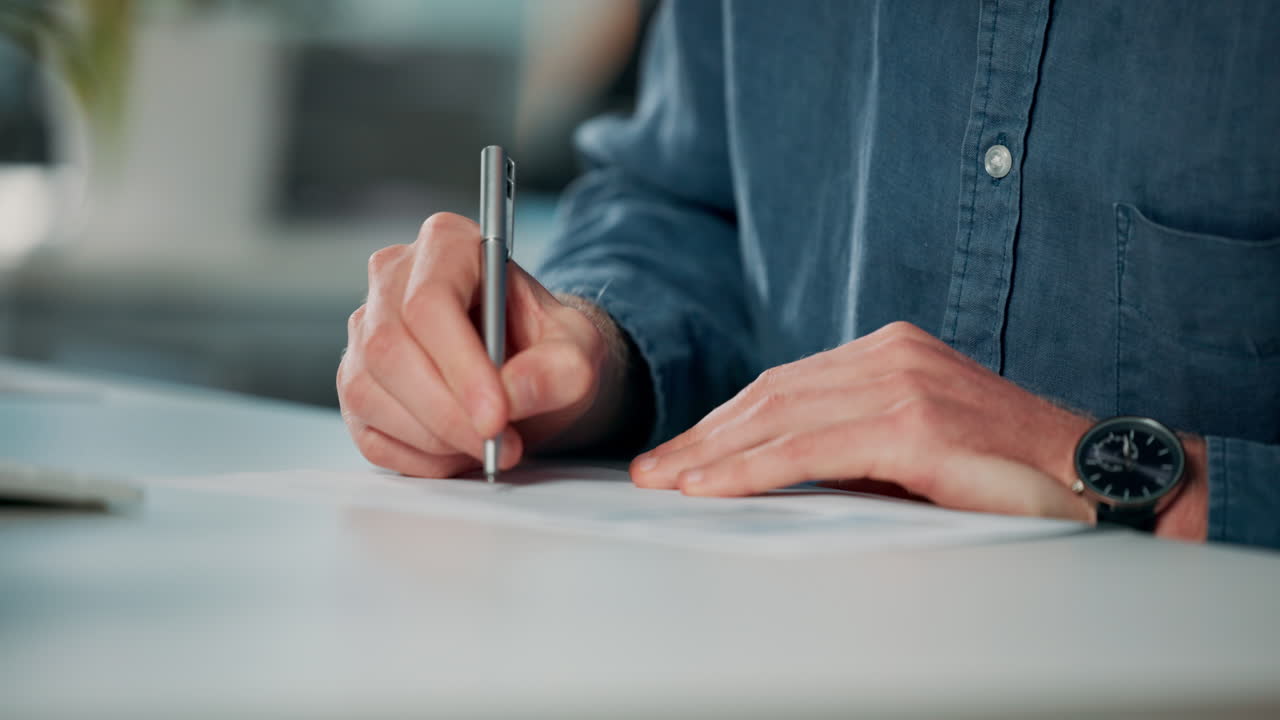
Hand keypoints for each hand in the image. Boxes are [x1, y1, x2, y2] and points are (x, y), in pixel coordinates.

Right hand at [338, 212, 617, 476]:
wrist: (534, 373)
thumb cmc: (549, 349)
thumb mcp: (579, 352)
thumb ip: (559, 369)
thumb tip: (513, 392)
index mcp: (447, 246)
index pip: (430, 301)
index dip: (459, 364)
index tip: (495, 416)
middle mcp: (393, 280)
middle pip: (390, 348)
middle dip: (446, 412)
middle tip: (499, 444)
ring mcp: (365, 333)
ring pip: (369, 393)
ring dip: (435, 437)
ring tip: (491, 445)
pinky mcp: (357, 385)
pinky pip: (369, 433)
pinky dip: (419, 457)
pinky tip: (460, 449)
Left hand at [630, 321, 1094, 519]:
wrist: (1094, 476)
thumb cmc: (1007, 468)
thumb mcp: (915, 442)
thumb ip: (852, 441)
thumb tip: (779, 466)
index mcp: (888, 350)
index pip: (783, 385)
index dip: (723, 421)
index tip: (679, 452)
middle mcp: (889, 353)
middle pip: (768, 395)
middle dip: (702, 438)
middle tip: (652, 470)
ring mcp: (900, 382)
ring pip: (777, 418)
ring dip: (712, 454)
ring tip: (666, 482)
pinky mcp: (910, 423)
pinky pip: (808, 449)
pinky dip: (750, 470)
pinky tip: (711, 488)